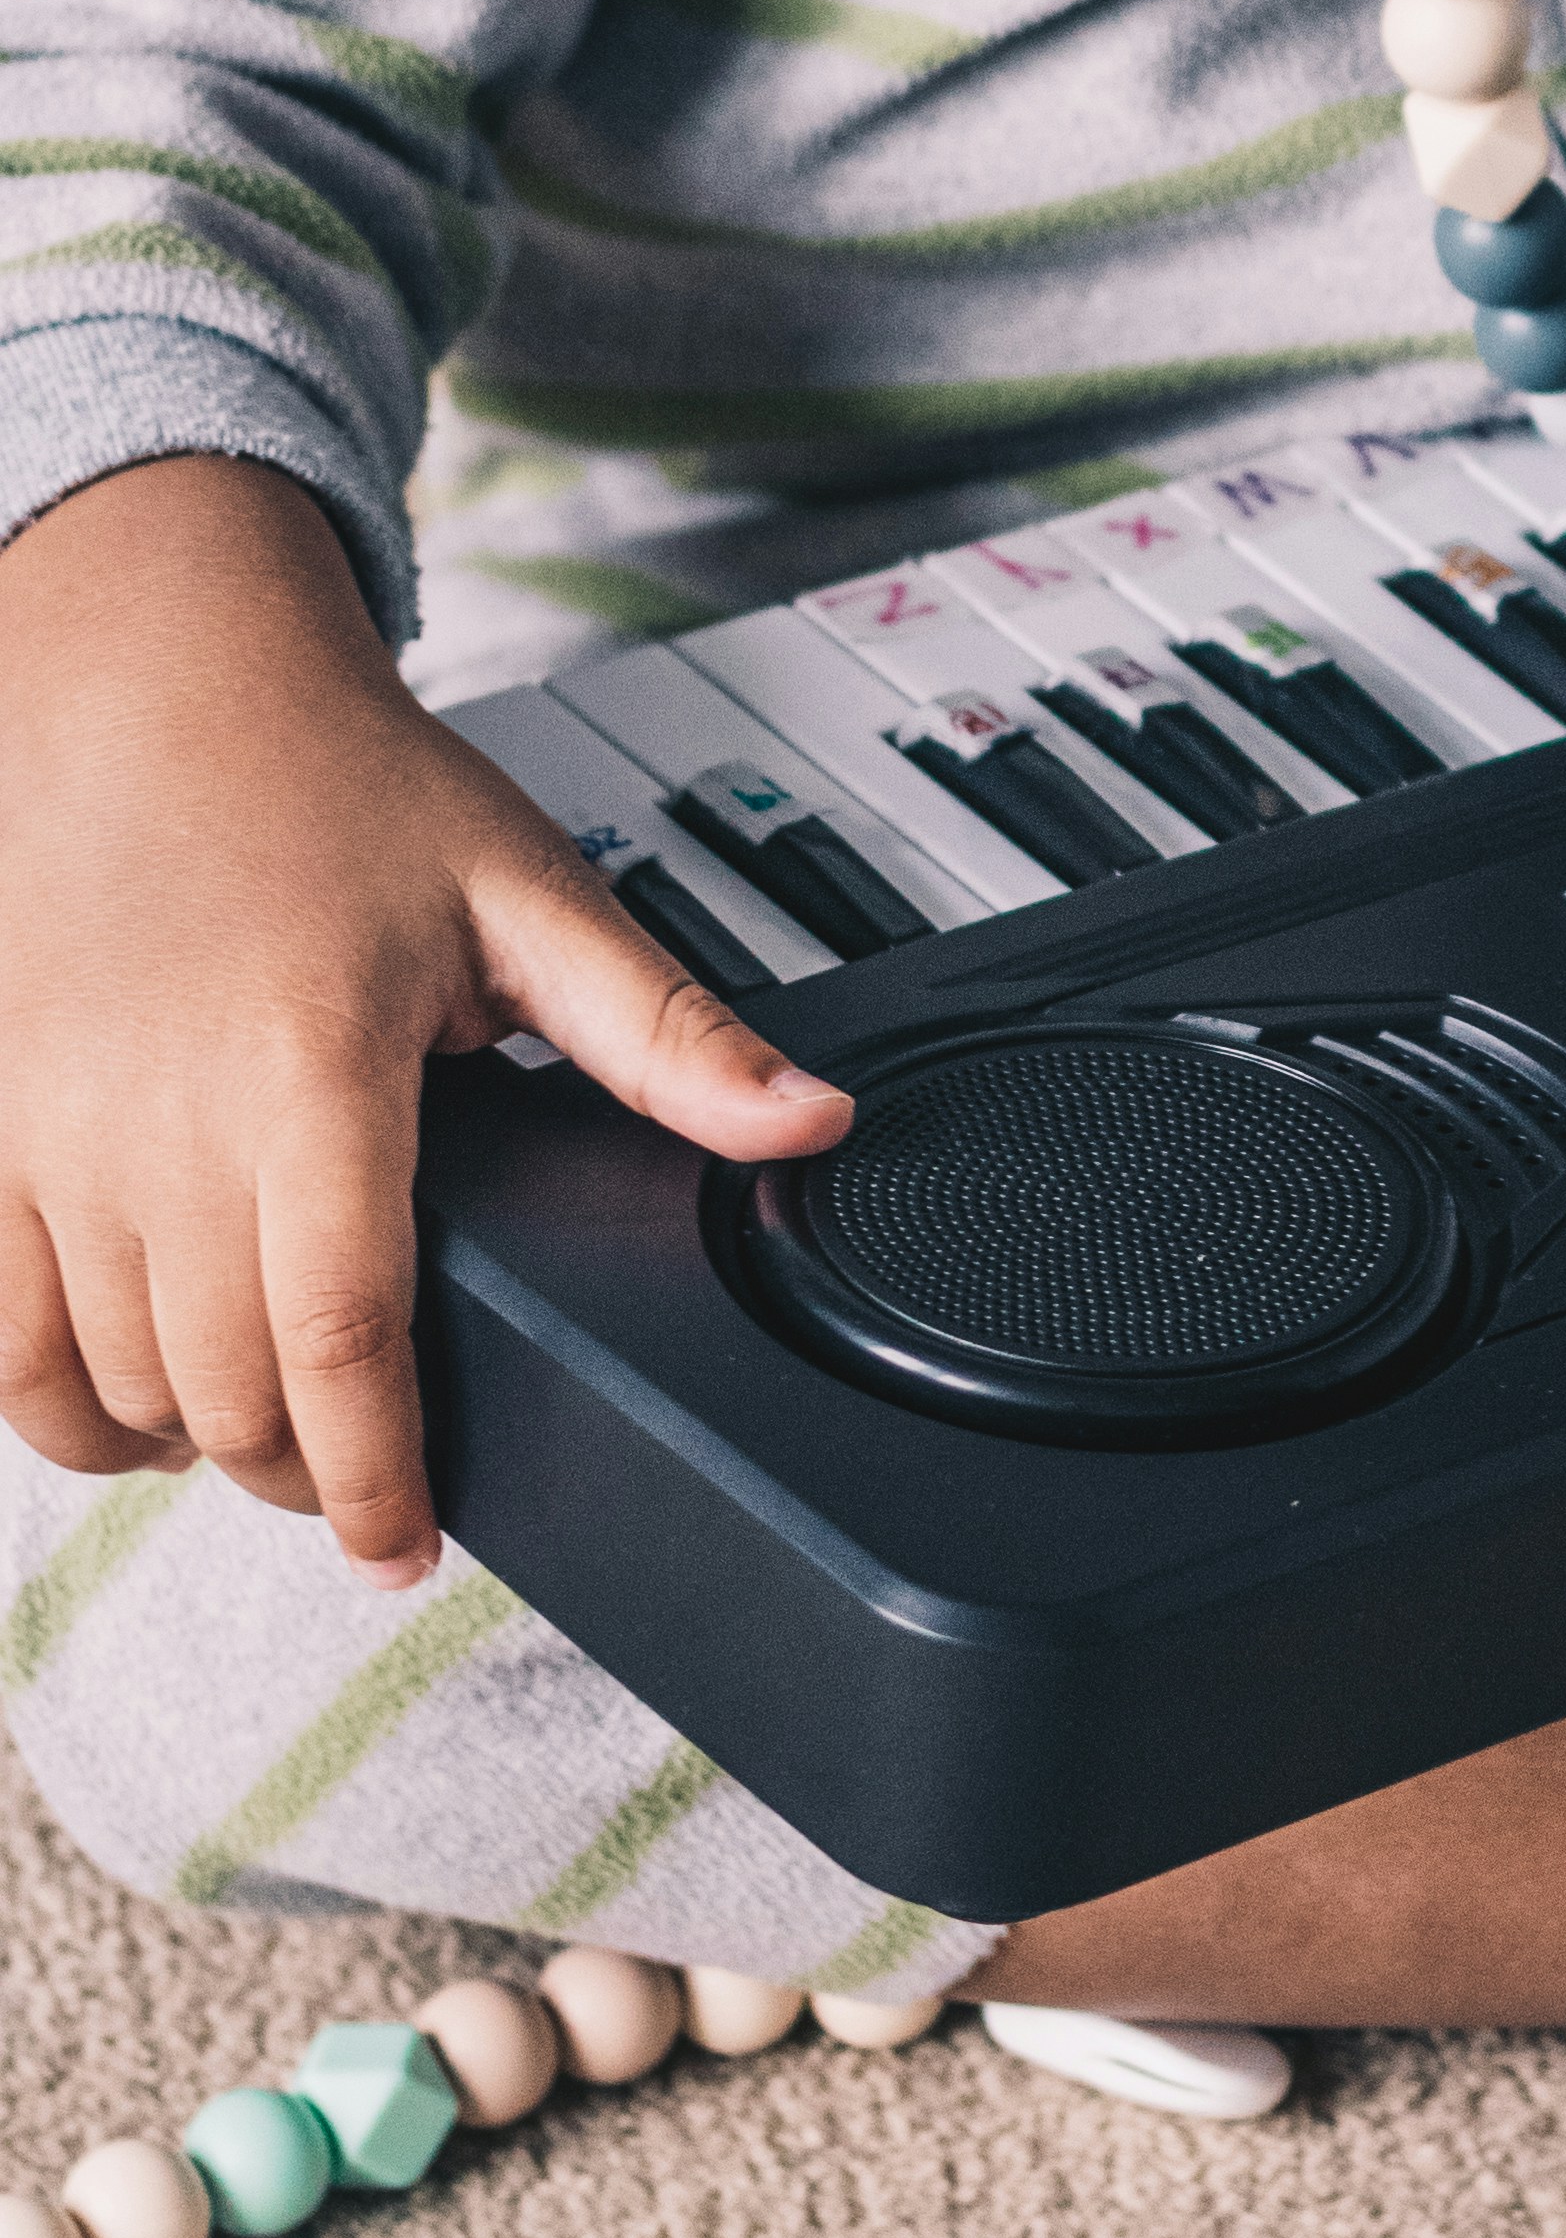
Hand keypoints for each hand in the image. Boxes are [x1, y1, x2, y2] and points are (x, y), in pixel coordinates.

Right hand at [0, 457, 847, 1593]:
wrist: (155, 692)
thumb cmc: (341, 785)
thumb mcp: (529, 896)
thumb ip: (668, 1034)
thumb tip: (813, 1121)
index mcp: (314, 1072)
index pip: (343, 1339)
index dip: (379, 1477)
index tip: (411, 1544)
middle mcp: (167, 1123)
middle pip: (228, 1393)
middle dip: (308, 1473)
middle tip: (371, 1476)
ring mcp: (54, 1140)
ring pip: (114, 1390)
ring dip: (196, 1445)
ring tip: (279, 1434)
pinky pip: (0, 1348)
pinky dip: (65, 1410)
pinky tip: (141, 1402)